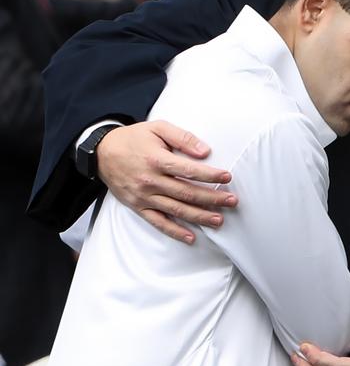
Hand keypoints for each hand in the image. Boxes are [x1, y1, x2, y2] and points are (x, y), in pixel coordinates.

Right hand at [96, 121, 238, 242]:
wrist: (102, 153)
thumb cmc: (133, 139)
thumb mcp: (157, 128)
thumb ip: (182, 137)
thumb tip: (205, 151)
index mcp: (157, 159)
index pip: (188, 170)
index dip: (210, 175)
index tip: (227, 177)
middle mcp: (151, 180)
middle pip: (186, 192)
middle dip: (212, 198)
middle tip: (232, 201)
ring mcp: (144, 196)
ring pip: (176, 209)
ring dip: (200, 216)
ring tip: (219, 220)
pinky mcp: (138, 207)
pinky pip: (158, 222)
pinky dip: (175, 231)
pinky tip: (191, 237)